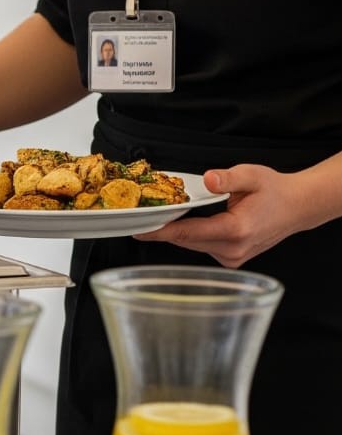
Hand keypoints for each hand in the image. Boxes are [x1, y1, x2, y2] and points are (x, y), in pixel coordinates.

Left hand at [133, 165, 323, 267]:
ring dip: (178, 232)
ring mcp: (233, 258)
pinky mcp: (231, 259)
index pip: (187, 233)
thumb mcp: (253, 175)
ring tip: (165, 216)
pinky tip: (192, 223)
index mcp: (236, 230)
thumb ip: (228, 178)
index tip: (136, 229)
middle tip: (141, 215)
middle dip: (163, 228)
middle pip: (184, 240)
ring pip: (191, 245)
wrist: (297, 207)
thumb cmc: (275, 191)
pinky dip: (192, 236)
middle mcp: (233, 249)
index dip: (159, 231)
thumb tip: (207, 180)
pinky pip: (201, 247)